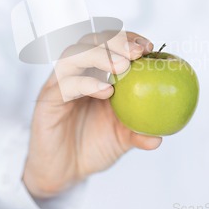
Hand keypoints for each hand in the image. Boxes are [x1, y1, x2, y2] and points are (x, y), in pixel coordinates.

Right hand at [23, 31, 161, 198]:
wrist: (64, 170)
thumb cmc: (93, 146)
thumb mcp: (122, 138)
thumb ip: (139, 133)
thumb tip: (160, 137)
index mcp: (96, 72)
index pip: (110, 43)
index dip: (128, 39)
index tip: (149, 48)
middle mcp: (77, 72)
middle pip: (91, 40)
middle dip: (115, 41)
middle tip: (137, 53)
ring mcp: (60, 83)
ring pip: (74, 55)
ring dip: (99, 55)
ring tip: (123, 66)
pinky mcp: (48, 100)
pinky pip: (65, 84)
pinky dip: (86, 83)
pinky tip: (106, 91)